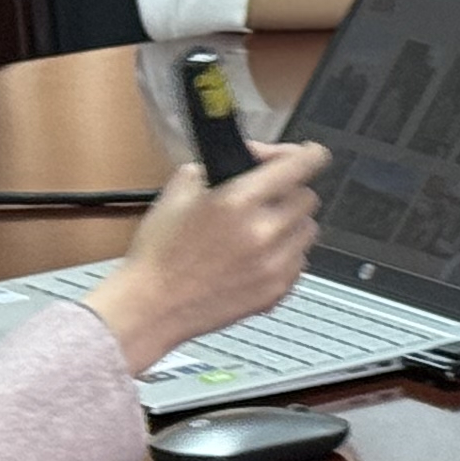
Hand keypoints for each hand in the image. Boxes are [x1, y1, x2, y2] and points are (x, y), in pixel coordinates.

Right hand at [82, 143, 326, 375]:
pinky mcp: (277, 290)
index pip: (301, 165)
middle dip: (289, 193)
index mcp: (238, 200)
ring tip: (258, 230)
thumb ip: (220, 166)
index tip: (309, 154)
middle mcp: (264, 232)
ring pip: (308, 230)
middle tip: (265, 200)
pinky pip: (300, 261)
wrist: (150, 307)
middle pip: (308, 197)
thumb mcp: (178, 190)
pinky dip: (285, 255)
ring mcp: (274, 264)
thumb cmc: (159, 252)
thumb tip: (254, 158)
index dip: (309, 154)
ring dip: (290, 224)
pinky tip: (255, 257)